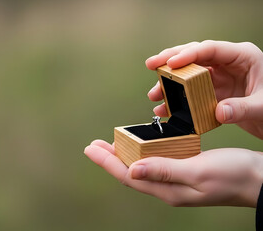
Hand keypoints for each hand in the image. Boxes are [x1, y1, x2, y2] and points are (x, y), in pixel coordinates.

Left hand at [84, 139, 262, 206]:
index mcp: (167, 190)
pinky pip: (156, 164)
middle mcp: (168, 188)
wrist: (259, 178)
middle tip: (93, 145)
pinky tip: (142, 146)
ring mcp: (176, 182)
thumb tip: (131, 170)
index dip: (106, 162)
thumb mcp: (198, 172)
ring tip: (110, 145)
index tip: (89, 148)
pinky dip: (143, 153)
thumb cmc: (233, 175)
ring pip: (142, 168)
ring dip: (124, 156)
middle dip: (110, 159)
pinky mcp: (185, 173)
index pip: (127, 176)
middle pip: (130, 173)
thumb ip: (164, 171)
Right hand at [146, 40, 262, 138]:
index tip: (170, 64)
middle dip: (170, 61)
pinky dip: (178, 102)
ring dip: (170, 85)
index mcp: (241, 56)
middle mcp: (227, 65)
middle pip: (194, 57)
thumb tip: (219, 112)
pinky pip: (191, 95)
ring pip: (188, 76)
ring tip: (154, 94)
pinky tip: (165, 109)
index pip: (210, 49)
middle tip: (151, 65)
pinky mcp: (213, 94)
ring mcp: (219, 79)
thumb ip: (243, 108)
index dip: (188, 54)